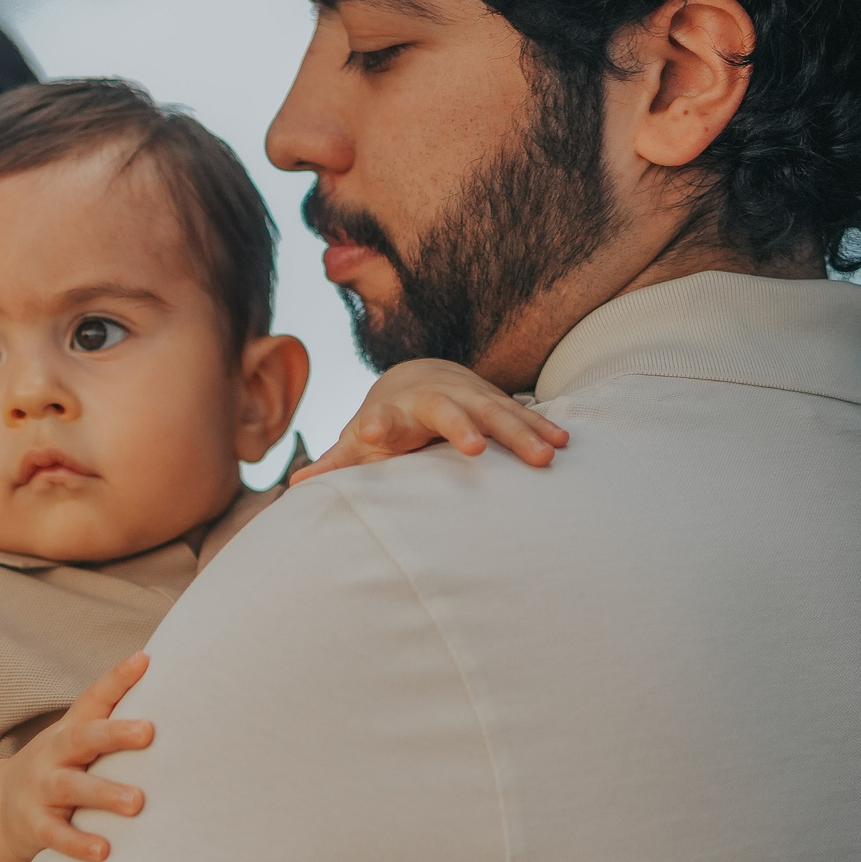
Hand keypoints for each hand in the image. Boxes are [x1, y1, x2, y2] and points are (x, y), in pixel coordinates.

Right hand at [0, 652, 152, 861]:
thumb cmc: (59, 769)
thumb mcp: (76, 742)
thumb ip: (111, 724)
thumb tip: (169, 694)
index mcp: (69, 731)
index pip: (93, 699)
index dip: (117, 678)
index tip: (145, 659)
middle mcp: (53, 755)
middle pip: (81, 738)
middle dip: (113, 733)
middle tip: (148, 731)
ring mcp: (41, 789)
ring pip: (71, 787)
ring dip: (104, 793)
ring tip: (136, 802)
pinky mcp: (35, 825)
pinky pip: (56, 835)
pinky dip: (78, 843)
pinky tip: (104, 851)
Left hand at [292, 358, 568, 483]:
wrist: (420, 376)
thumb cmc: (387, 419)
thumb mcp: (361, 439)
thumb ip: (337, 461)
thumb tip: (295, 485)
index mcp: (395, 411)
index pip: (383, 419)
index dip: (376, 425)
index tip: (369, 429)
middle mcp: (434, 400)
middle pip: (447, 412)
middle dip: (461, 427)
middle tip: (475, 449)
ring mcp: (469, 397)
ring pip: (496, 412)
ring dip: (520, 432)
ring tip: (545, 457)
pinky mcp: (497, 401)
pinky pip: (523, 414)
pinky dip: (543, 427)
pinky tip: (565, 443)